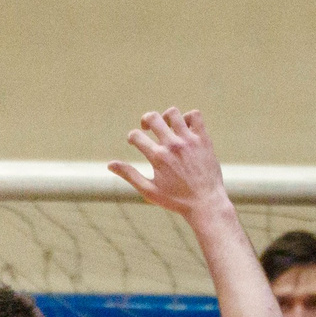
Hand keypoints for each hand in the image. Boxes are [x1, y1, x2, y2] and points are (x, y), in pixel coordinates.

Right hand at [107, 108, 228, 216]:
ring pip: (173, 113)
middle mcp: (173, 145)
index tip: (135, 142)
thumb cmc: (176, 200)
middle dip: (145, 121)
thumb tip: (110, 164)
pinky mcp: (203, 139)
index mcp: (158, 157)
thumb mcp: (149, 191)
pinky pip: (195, 116)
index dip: (132, 137)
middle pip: (152, 118)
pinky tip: (185, 129)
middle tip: (147, 129)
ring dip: (165, 117)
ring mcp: (189, 140)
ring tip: (166, 127)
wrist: (205, 203)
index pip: (136, 135)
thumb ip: (130, 175)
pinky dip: (188, 118)